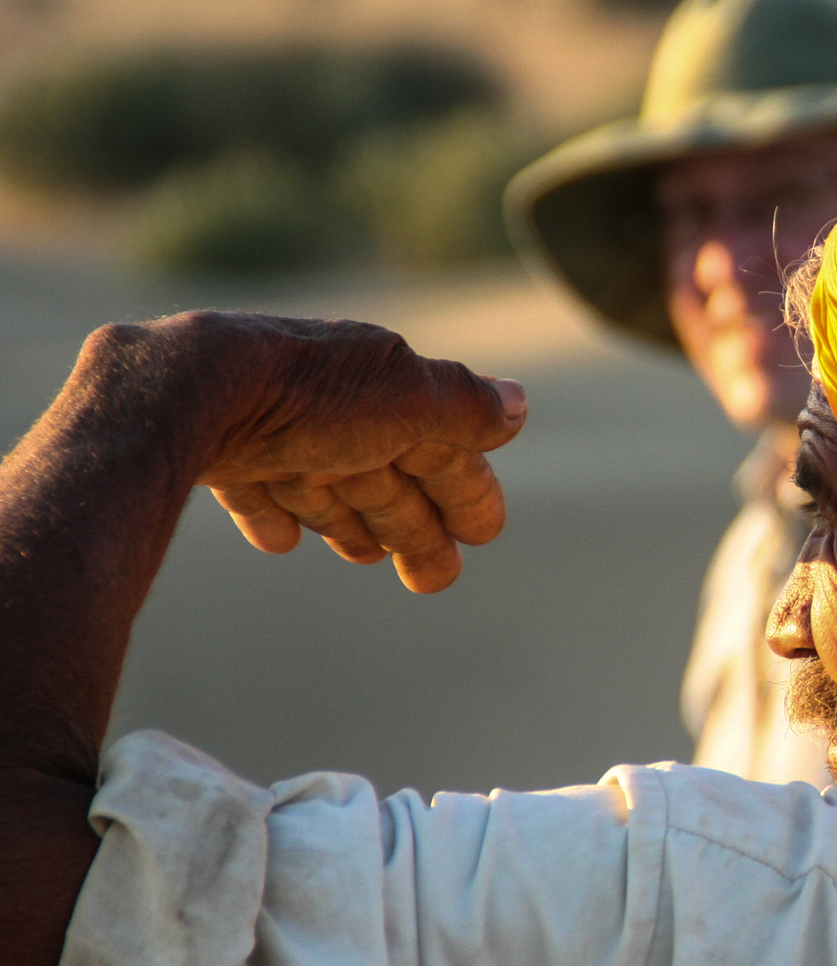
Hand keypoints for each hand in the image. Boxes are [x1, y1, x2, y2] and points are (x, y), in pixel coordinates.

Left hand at [164, 312, 526, 592]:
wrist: (188, 389)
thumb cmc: (311, 396)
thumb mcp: (408, 398)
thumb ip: (464, 404)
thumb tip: (519, 406)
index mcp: (383, 387)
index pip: (440, 446)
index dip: (466, 490)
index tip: (484, 535)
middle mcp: (330, 405)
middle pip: (385, 474)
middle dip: (415, 524)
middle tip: (436, 579)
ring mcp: (270, 428)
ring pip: (325, 483)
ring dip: (352, 520)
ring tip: (366, 557)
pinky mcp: (215, 450)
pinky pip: (253, 487)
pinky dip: (275, 513)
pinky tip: (279, 541)